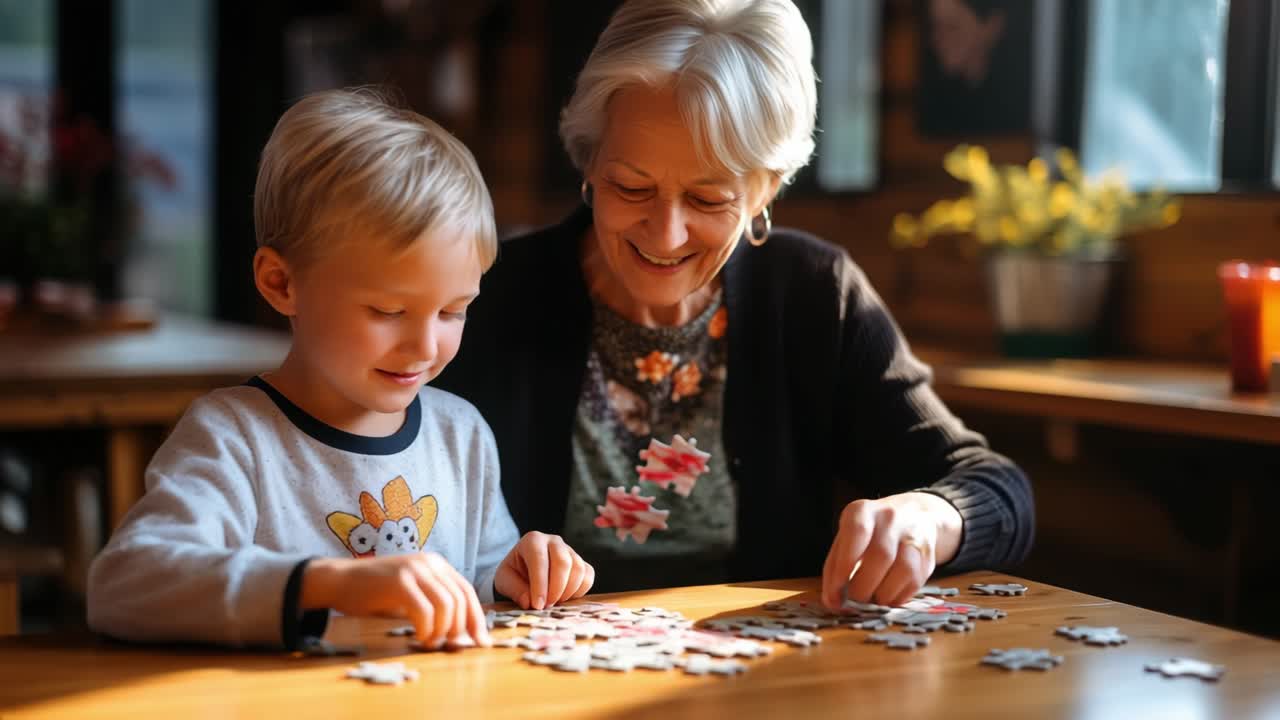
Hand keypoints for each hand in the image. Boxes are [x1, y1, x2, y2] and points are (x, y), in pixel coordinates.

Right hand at [301, 554, 489, 648]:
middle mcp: (429, 563)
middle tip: (451, 646)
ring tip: (431, 642)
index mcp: (437, 564)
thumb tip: (461, 634)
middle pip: (460, 599)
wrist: (340, 581)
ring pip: (446, 605)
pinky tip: (419, 637)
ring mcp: (414, 569)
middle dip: (461, 628)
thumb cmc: (375, 593)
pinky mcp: (399, 581)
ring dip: (442, 630)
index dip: (476, 618)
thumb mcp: (412, 594)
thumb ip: (435, 606)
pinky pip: (425, 610)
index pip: (466, 591)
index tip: (481, 642)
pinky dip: (426, 629)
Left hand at [494, 532, 594, 609]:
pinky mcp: (580, 562)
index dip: (540, 584)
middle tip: (547, 606)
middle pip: (563, 562)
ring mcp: (570, 550)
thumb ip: (515, 590)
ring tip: (554, 602)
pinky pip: (588, 575)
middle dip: (556, 588)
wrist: (524, 569)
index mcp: (532, 540)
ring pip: (578, 569)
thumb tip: (529, 602)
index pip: (539, 559)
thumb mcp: (505, 581)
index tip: (537, 605)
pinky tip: (566, 598)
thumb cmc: (514, 573)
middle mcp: (553, 541)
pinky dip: (580, 590)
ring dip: (568, 591)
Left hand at [821, 492, 962, 609]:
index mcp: (863, 511)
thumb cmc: (869, 534)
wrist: (913, 516)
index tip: (836, 591)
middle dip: (864, 586)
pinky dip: (899, 597)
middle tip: (855, 600)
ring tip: (872, 599)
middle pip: (881, 555)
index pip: (857, 532)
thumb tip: (833, 602)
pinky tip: (887, 598)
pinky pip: (916, 581)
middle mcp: (891, 518)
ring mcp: (914, 534)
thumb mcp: (846, 538)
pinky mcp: (928, 555)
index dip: (845, 564)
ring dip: (884, 594)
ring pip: (904, 569)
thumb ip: (835, 568)